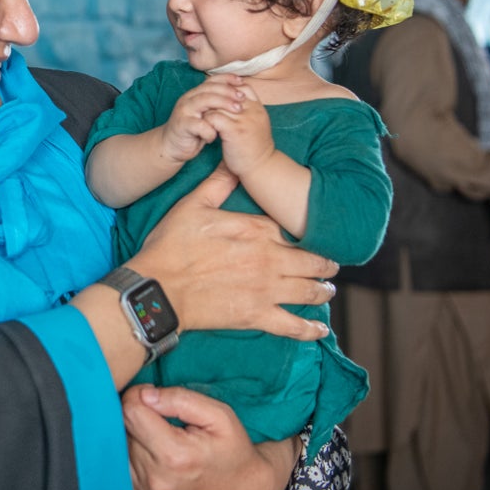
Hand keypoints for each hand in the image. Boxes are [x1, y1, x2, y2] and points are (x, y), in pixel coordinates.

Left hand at [122, 384, 294, 489]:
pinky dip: (133, 462)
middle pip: (122, 432)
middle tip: (161, 421)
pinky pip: (122, 475)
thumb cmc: (232, 449)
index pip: (130, 413)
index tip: (153, 398)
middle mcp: (156, 482)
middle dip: (137, 420)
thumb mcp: (219, 415)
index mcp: (174, 456)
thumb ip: (179, 399)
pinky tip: (154, 460)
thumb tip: (144, 395)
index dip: (138, 397)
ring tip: (159, 441)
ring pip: (118, 453)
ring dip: (133, 442)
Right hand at [127, 164, 335, 338]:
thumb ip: (218, 184)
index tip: (308, 239)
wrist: (159, 288)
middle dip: (325, 265)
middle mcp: (269, 259)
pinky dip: (310, 329)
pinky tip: (320, 329)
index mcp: (256, 230)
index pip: (289, 231)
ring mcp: (266, 290)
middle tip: (331, 267)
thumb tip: (233, 160)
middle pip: (310, 262)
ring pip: (308, 291)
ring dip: (322, 291)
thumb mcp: (192, 206)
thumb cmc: (171, 246)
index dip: (301, 236)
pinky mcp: (257, 316)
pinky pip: (293, 326)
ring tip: (327, 290)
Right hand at [159, 76, 247, 163]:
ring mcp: (184, 111)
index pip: (211, 80)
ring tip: (237, 111)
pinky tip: (216, 136)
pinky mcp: (182, 125)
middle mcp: (188, 99)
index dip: (227, 78)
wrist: (171, 146)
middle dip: (228, 91)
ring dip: (223, 104)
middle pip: (209, 88)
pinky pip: (199, 125)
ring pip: (204, 101)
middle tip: (242, 97)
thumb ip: (216, 105)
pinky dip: (210, 130)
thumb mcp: (206, 115)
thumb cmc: (193, 131)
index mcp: (194, 94)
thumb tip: (239, 96)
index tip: (242, 82)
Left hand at [203, 83, 276, 178]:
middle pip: (228, 92)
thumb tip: (233, 102)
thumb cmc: (255, 148)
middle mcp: (253, 110)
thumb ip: (248, 112)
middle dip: (214, 98)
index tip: (216, 96)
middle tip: (204, 107)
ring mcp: (244, 119)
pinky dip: (207, 121)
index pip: (242, 87)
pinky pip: (214, 117)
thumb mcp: (256, 125)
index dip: (228, 89)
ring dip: (208, 110)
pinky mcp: (235, 130)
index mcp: (258, 107)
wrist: (262, 167)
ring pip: (219, 103)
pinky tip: (205, 129)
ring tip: (203, 118)